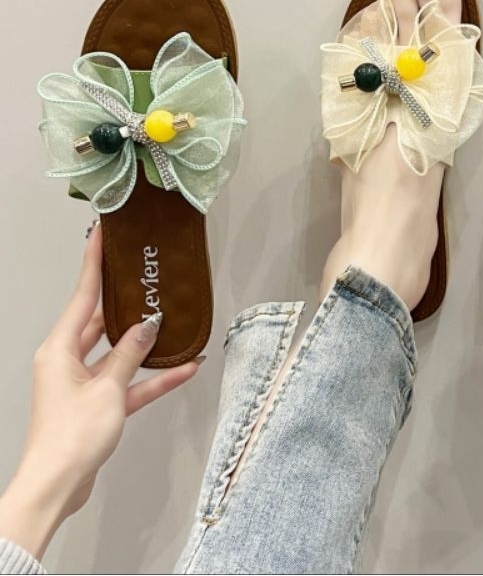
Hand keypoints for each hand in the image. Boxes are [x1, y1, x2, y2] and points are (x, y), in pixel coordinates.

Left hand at [0, 225, 199, 558]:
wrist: (58, 486)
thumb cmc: (72, 435)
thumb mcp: (107, 388)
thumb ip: (130, 354)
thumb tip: (149, 325)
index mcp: (60, 349)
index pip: (82, 296)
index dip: (93, 263)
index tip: (101, 235)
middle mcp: (68, 361)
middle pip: (101, 322)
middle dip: (126, 303)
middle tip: (145, 277)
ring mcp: (83, 383)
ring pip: (119, 353)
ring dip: (146, 346)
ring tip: (174, 323)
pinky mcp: (97, 404)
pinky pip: (128, 383)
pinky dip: (152, 378)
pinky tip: (185, 369)